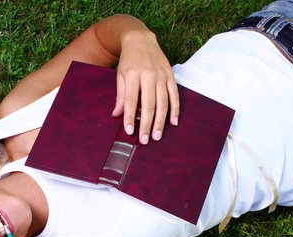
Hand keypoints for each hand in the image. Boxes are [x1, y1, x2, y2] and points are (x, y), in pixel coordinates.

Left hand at [112, 30, 179, 144]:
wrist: (141, 39)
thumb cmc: (128, 60)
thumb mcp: (120, 75)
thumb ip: (120, 95)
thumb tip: (117, 114)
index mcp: (133, 74)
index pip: (132, 100)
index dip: (131, 117)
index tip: (130, 132)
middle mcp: (149, 75)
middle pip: (149, 104)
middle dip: (147, 124)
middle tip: (145, 140)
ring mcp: (162, 75)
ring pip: (163, 102)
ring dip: (161, 121)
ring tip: (157, 136)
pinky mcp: (171, 76)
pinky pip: (175, 95)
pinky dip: (175, 109)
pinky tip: (173, 122)